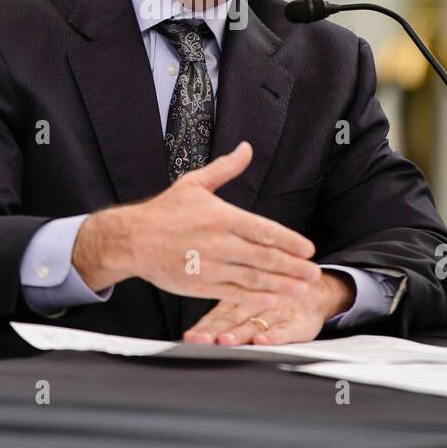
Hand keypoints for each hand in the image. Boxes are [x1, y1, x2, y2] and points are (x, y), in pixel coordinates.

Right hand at [72, 141, 322, 303]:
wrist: (132, 239)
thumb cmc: (164, 211)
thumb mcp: (195, 183)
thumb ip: (226, 168)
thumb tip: (246, 148)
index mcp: (221, 216)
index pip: (263, 230)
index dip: (289, 241)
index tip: (309, 249)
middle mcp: (218, 243)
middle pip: (264, 257)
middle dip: (293, 267)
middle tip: (314, 273)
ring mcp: (209, 266)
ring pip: (252, 279)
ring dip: (281, 284)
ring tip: (302, 288)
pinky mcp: (199, 285)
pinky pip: (233, 294)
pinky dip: (255, 297)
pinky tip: (273, 298)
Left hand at [182, 270, 355, 345]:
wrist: (314, 290)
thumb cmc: (273, 297)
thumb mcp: (247, 298)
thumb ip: (222, 315)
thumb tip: (192, 333)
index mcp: (239, 302)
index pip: (217, 317)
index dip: (203, 327)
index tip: (189, 337)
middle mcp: (254, 306)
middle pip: (231, 321)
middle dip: (214, 332)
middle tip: (200, 340)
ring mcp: (274, 314)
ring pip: (254, 324)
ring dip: (239, 334)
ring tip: (225, 340)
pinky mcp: (295, 323)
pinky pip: (283, 330)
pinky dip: (273, 336)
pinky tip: (262, 341)